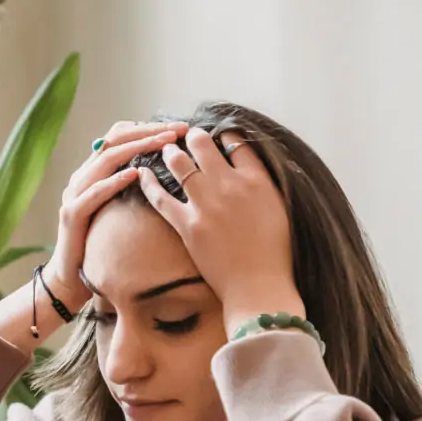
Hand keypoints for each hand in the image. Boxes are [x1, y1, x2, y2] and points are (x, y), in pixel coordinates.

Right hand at [44, 120, 188, 311]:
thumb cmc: (102, 244)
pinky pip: (93, 193)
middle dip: (148, 132)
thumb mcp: (121, 209)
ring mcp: (74, 194)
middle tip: (176, 130)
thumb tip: (173, 170)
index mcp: (94, 172)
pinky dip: (114, 181)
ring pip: (105, 160)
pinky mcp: (71, 215)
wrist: (71, 278)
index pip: (119, 136)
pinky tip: (135, 174)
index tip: (179, 129)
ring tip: (163, 143)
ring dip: (137, 148)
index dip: (148, 127)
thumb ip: (135, 188)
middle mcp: (82, 177)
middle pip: (113, 140)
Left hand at [135, 126, 302, 326]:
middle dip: (192, 137)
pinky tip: (141, 173)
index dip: (224, 135)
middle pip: (204, 146)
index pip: (237, 143)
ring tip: (167, 148)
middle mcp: (230, 186)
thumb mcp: (280, 210)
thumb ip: (264, 187)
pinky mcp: (187, 224)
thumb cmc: (275, 253)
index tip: (217, 134)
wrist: (259, 286)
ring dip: (171, 152)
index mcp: (257, 181)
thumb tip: (251, 170)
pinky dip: (148, 182)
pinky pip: (160, 196)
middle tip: (186, 136)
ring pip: (180, 163)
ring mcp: (206, 203)